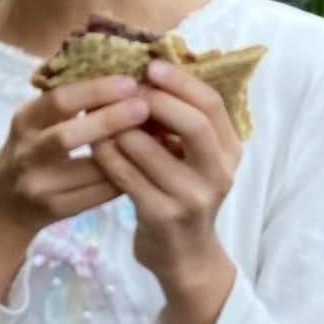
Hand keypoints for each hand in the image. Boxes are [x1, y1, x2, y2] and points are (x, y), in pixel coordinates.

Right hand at [0, 74, 150, 299]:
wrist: (5, 205)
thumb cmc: (33, 152)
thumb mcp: (38, 123)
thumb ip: (70, 104)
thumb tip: (126, 77)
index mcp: (24, 122)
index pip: (58, 102)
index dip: (95, 91)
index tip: (130, 82)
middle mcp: (26, 153)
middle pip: (67, 137)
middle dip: (109, 120)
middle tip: (145, 107)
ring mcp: (38, 185)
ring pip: (90, 169)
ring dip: (126, 152)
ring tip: (156, 136)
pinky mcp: (55, 209)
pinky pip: (99, 194)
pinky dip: (127, 176)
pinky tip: (146, 164)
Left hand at [92, 59, 240, 323]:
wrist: (182, 256)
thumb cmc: (180, 195)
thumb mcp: (193, 160)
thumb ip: (179, 126)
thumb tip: (147, 77)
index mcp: (230, 151)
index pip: (213, 105)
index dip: (182, 82)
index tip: (151, 67)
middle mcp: (219, 173)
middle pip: (193, 123)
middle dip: (155, 101)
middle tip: (125, 90)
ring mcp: (192, 197)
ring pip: (151, 149)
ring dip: (120, 126)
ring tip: (98, 112)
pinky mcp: (162, 216)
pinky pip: (127, 177)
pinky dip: (108, 156)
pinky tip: (93, 144)